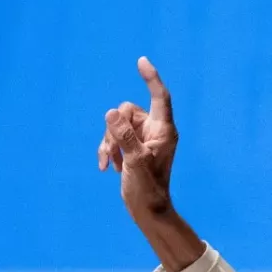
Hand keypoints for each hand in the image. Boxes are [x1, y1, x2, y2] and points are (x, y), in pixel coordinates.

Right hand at [98, 56, 177, 219]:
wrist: (147, 210)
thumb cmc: (148, 189)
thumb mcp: (135, 161)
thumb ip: (124, 137)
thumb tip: (111, 113)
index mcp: (164, 130)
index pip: (160, 97)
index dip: (151, 79)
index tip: (142, 61)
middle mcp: (155, 131)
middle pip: (128, 111)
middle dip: (114, 129)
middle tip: (115, 152)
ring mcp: (142, 139)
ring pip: (117, 124)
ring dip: (109, 142)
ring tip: (111, 164)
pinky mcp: (132, 148)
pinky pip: (113, 136)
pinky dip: (108, 150)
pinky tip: (108, 167)